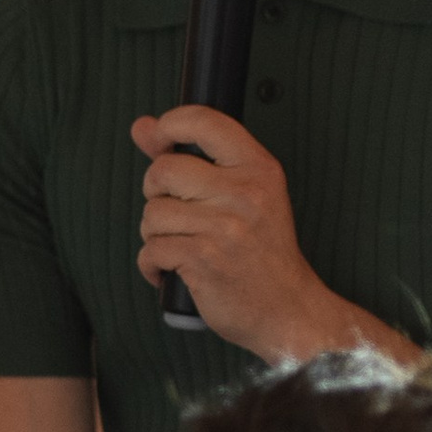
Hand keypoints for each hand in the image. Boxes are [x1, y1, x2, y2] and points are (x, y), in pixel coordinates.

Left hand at [130, 106, 345, 362]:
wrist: (289, 310)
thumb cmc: (262, 251)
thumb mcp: (244, 195)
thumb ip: (193, 156)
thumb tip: (142, 126)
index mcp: (259, 169)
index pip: (204, 121)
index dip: (169, 124)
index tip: (158, 137)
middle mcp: (244, 192)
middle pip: (164, 170)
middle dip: (156, 192)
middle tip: (175, 211)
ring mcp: (224, 227)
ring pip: (152, 213)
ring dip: (155, 233)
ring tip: (181, 245)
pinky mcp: (204, 259)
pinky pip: (151, 250)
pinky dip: (153, 265)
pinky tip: (174, 270)